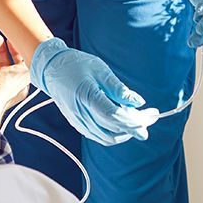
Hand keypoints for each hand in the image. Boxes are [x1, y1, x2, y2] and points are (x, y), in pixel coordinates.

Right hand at [0, 34, 29, 125]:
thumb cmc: (2, 92)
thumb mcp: (23, 73)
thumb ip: (28, 64)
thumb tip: (31, 56)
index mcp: (17, 87)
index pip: (18, 67)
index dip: (15, 52)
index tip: (11, 40)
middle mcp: (2, 89)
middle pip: (2, 66)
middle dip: (0, 50)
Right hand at [30, 38, 158, 144]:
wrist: (51, 68)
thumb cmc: (76, 64)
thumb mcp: (99, 69)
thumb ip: (118, 88)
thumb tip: (139, 102)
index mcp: (86, 96)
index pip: (113, 116)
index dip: (133, 122)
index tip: (150, 120)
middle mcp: (80, 113)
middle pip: (112, 129)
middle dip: (135, 127)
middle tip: (151, 118)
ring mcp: (77, 120)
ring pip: (106, 137)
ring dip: (125, 132)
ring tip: (138, 120)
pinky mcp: (76, 123)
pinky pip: (98, 135)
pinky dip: (113, 133)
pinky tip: (122, 123)